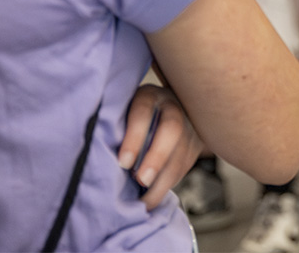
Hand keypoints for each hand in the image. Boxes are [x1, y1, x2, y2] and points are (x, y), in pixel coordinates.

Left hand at [117, 84, 202, 209]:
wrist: (163, 109)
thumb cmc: (131, 116)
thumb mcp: (124, 112)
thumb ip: (117, 128)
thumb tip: (101, 156)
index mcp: (149, 95)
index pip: (143, 110)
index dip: (134, 137)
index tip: (123, 162)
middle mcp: (172, 105)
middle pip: (172, 128)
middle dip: (157, 157)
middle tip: (141, 180)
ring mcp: (188, 123)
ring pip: (183, 151)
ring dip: (165, 179)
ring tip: (145, 201)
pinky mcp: (197, 142)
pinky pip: (187, 165)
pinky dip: (170, 184)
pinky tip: (154, 197)